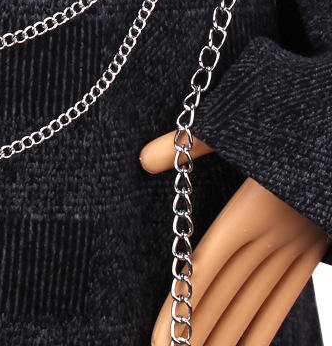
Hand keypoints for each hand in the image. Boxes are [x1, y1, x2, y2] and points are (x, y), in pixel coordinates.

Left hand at [141, 131, 330, 345]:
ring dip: (228, 340)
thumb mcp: (234, 128)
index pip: (203, 272)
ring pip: (255, 305)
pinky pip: (284, 297)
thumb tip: (142, 157)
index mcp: (247, 213)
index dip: (181, 310)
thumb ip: (189, 142)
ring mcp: (295, 248)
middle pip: (225, 298)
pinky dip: (265, 327)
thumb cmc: (288, 128)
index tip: (160, 340)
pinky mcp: (312, 250)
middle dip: (196, 336)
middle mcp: (271, 239)